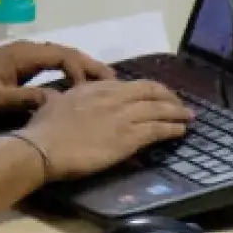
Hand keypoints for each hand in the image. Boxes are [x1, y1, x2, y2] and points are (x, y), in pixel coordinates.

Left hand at [0, 40, 113, 115]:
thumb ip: (27, 98)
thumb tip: (58, 101)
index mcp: (22, 54)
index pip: (62, 56)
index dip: (81, 71)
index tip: (93, 91)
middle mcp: (25, 50)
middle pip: (65, 52)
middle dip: (89, 66)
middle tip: (114, 83)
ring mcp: (21, 56)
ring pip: (59, 57)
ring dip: (80, 68)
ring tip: (103, 85)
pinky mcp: (18, 65)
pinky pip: (49, 64)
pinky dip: (66, 72)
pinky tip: (77, 86)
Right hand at [19, 79, 192, 180]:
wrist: (44, 148)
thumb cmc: (44, 128)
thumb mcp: (52, 102)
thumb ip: (61, 97)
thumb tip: (57, 96)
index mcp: (94, 88)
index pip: (128, 84)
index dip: (146, 89)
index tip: (153, 96)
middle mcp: (112, 97)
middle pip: (150, 91)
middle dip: (168, 96)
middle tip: (178, 104)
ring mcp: (122, 116)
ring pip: (158, 109)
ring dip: (176, 112)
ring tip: (188, 116)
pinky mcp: (129, 137)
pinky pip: (158, 129)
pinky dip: (172, 128)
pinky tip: (180, 131)